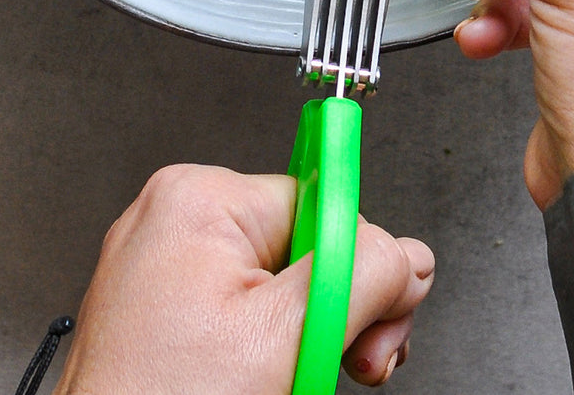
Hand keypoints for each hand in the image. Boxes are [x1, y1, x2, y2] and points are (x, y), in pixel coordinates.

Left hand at [52, 164, 433, 393]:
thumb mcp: (286, 337)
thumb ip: (362, 279)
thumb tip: (409, 255)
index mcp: (199, 197)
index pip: (324, 205)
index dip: (359, 267)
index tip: (377, 316)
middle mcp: (177, 218)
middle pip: (306, 246)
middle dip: (335, 310)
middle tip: (345, 363)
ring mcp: (166, 266)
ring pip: (280, 288)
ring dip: (307, 338)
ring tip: (293, 381)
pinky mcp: (163, 311)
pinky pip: (244, 312)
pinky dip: (268, 350)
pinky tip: (265, 383)